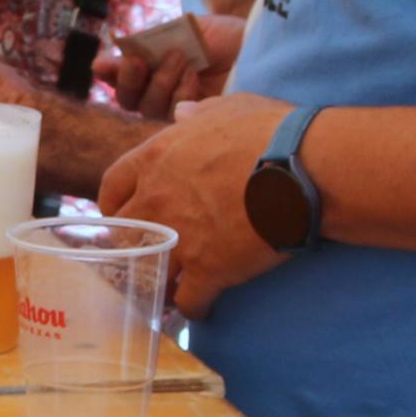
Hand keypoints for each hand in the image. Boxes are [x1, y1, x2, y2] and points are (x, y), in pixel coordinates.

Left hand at [93, 87, 292, 311]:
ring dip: (159, 282)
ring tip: (171, 289)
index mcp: (156, 159)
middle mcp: (157, 200)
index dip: (116, 205)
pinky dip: (193, 307)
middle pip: (124, 234)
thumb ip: (198, 114)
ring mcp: (179, 238)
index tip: (126, 215)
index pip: (112, 187)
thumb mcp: (229, 109)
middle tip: (149, 254)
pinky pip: (187, 301)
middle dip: (134, 246)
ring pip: (150, 272)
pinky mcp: (208, 270)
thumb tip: (182, 112)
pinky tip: (204, 307)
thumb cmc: (271, 131)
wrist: (303, 167)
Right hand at [107, 13, 240, 119]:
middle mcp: (160, 88)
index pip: (119, 75)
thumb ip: (149, 42)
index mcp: (153, 65)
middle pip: (127, 99)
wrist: (258, 50)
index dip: (110, 71)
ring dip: (159, 81)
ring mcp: (177, 106)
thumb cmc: (222, 37)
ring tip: (180, 59)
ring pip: (147, 107)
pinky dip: (180, 93)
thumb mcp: (183, 30)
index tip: (103, 63)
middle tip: (139, 62)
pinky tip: (194, 76)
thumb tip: (111, 50)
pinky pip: (172, 114)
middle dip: (128, 80)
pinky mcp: (195, 120)